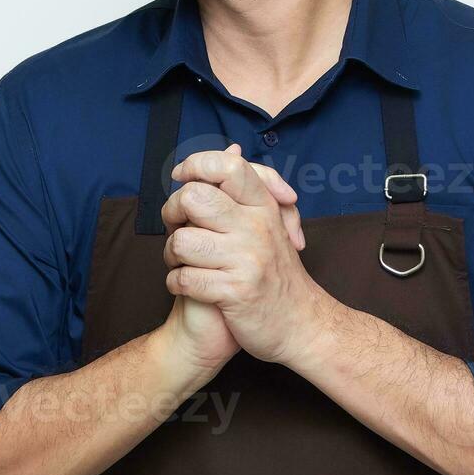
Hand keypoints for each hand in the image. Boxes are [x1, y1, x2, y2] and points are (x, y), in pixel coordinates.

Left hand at [162, 145, 329, 364]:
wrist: (302, 326)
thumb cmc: (277, 275)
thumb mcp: (270, 224)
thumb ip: (248, 189)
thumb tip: (232, 149)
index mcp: (264, 207)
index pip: (229, 166)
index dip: (197, 165)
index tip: (182, 177)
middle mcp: (257, 228)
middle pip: (194, 198)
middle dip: (172, 213)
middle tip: (177, 228)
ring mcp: (247, 260)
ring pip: (182, 241)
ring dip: (171, 255)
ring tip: (182, 263)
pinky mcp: (235, 292)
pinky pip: (185, 279)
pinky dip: (176, 284)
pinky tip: (187, 286)